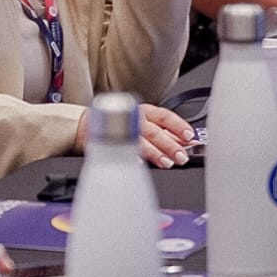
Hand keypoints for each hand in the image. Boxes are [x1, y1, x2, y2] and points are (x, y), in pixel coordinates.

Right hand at [75, 103, 195, 168]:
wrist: (86, 126)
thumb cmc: (119, 125)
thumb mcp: (144, 123)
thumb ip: (164, 132)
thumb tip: (187, 143)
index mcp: (145, 112)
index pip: (165, 116)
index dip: (179, 126)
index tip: (190, 136)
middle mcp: (134, 119)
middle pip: (155, 131)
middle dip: (170, 145)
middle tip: (182, 156)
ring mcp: (121, 131)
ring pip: (141, 141)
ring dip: (155, 153)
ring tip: (167, 162)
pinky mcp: (108, 142)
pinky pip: (121, 151)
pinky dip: (131, 157)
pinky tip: (139, 164)